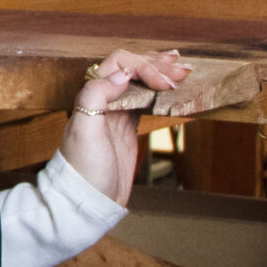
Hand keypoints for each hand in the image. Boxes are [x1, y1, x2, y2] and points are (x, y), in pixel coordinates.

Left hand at [58, 48, 188, 205]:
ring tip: (182, 69)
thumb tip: (122, 74)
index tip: (165, 83)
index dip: (145, 67)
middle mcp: (104, 100)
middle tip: (183, 70)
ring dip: (160, 73)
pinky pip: (145, 101)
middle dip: (158, 66)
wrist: (89, 200)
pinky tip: (172, 90)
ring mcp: (117, 113)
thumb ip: (95, 96)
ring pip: (141, 83)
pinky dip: (160, 92)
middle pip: (133, 70)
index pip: (120, 65)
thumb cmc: (83, 169)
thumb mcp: (84, 131)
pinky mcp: (127, 127)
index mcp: (92, 96)